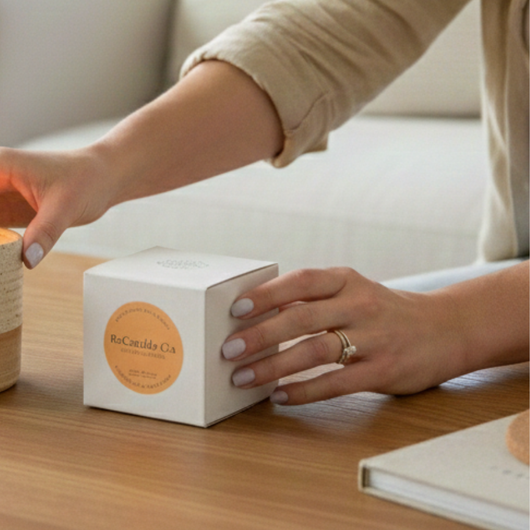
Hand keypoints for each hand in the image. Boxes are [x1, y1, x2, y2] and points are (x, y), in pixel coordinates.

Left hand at [221, 267, 469, 404]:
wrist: (448, 329)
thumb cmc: (382, 311)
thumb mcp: (352, 292)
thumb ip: (312, 299)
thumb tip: (254, 315)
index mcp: (346, 281)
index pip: (301, 282)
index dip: (266, 294)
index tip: (235, 309)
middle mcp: (359, 305)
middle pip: (301, 318)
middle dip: (260, 335)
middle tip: (228, 350)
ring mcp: (374, 338)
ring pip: (315, 351)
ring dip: (274, 366)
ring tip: (244, 377)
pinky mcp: (384, 370)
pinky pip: (337, 382)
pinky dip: (304, 391)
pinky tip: (279, 396)